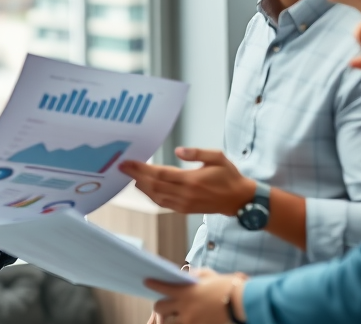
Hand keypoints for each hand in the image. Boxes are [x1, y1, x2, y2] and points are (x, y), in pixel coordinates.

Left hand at [119, 148, 255, 215]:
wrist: (238, 200)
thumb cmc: (228, 176)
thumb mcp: (217, 157)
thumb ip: (197, 152)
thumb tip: (178, 150)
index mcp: (191, 180)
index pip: (160, 174)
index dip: (141, 169)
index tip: (128, 162)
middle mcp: (185, 194)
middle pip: (153, 185)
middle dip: (135, 176)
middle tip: (122, 167)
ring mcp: (184, 204)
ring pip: (156, 196)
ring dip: (141, 187)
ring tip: (130, 176)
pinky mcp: (184, 210)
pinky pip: (163, 204)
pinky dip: (151, 196)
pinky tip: (144, 188)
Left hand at [146, 269, 243, 323]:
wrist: (242, 303)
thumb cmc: (227, 287)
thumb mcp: (209, 275)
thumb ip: (196, 276)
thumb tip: (188, 276)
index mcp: (186, 291)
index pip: (163, 287)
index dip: (153, 284)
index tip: (146, 282)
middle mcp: (184, 307)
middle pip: (159, 308)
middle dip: (159, 307)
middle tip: (163, 305)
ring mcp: (190, 320)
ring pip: (170, 322)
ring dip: (171, 318)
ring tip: (177, 315)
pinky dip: (185, 322)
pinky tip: (192, 317)